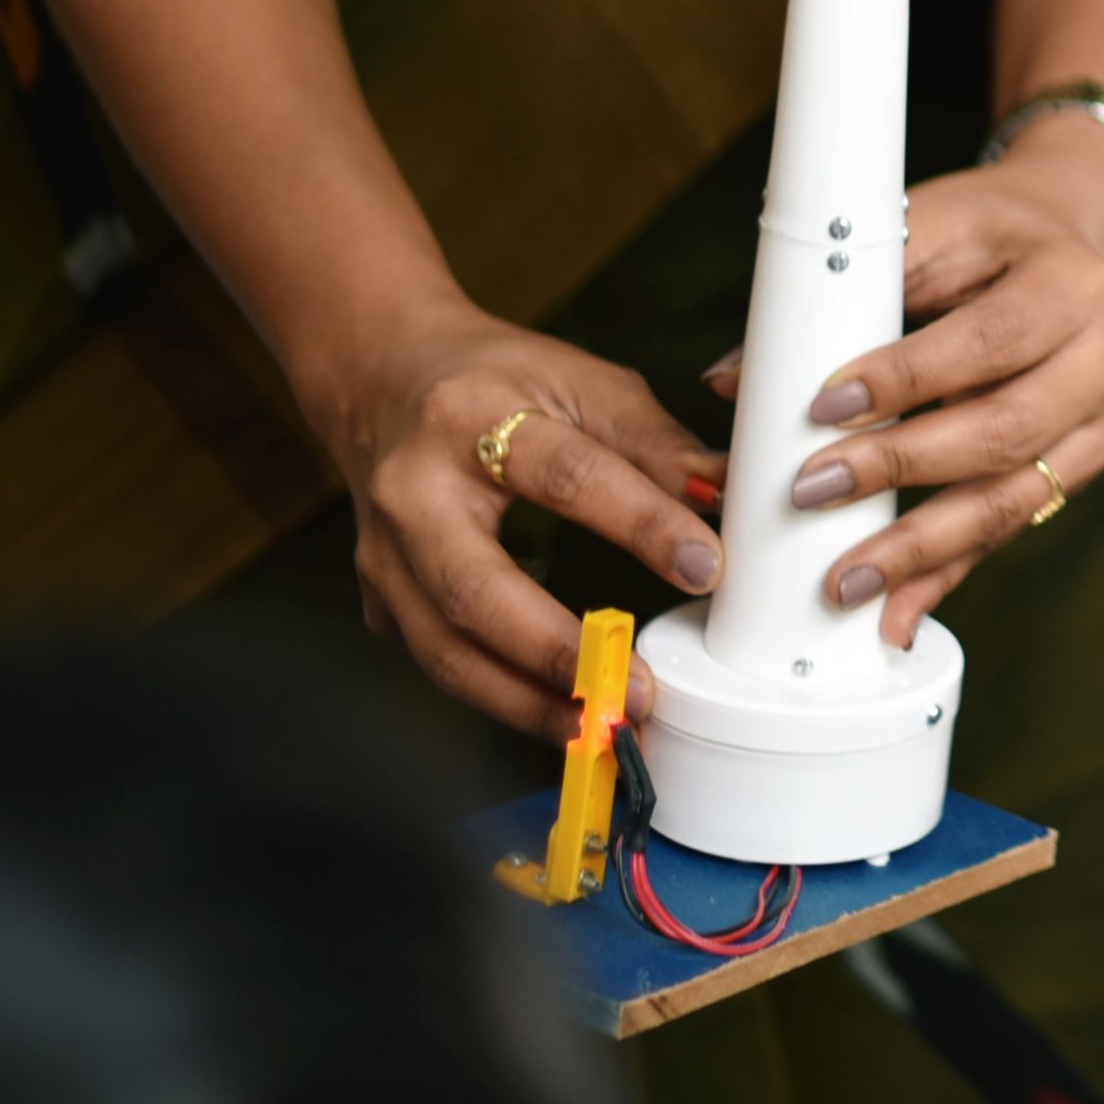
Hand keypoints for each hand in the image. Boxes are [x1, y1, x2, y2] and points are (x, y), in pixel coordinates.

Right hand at [308, 308, 725, 741]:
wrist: (381, 381)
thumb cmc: (492, 379)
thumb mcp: (578, 381)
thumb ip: (652, 443)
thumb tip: (723, 498)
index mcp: (470, 417)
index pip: (567, 477)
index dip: (642, 525)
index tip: (705, 568)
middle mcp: (411, 493)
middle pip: (478, 591)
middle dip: (562, 652)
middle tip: (640, 689)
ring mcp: (383, 557)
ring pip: (448, 651)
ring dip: (530, 701)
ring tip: (606, 724)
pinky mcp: (379, 603)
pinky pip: (442, 665)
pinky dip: (502, 699)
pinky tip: (560, 715)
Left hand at [769, 146, 1103, 647]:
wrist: (1067, 239)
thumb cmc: (985, 235)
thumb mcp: (927, 227)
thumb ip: (844, 293)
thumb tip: (731, 379)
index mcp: (1072, 283)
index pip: (987, 342)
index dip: (905, 379)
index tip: (822, 408)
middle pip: (1003, 432)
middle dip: (901, 471)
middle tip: (811, 493)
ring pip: (1012, 498)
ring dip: (921, 549)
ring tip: (844, 582)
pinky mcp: (1089, 462)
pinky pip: (1013, 526)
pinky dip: (949, 572)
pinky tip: (897, 613)